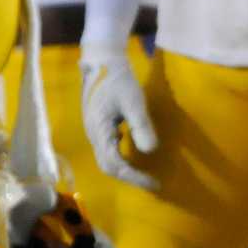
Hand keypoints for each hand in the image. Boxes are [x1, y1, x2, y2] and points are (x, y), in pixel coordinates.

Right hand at [80, 48, 158, 192]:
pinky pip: (107, 150)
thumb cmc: (117, 80)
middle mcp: (93, 136)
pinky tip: (133, 154)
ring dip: (124, 170)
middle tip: (151, 183)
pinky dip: (120, 159)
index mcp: (100, 132)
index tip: (154, 184)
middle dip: (129, 178)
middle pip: (107, 167)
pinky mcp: (98, 127)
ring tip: (143, 174)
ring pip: (106, 160)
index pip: (115, 165)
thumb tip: (150, 151)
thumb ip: (141, 126)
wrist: (100, 63)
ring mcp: (94, 132)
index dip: (134, 177)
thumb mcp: (133, 102)